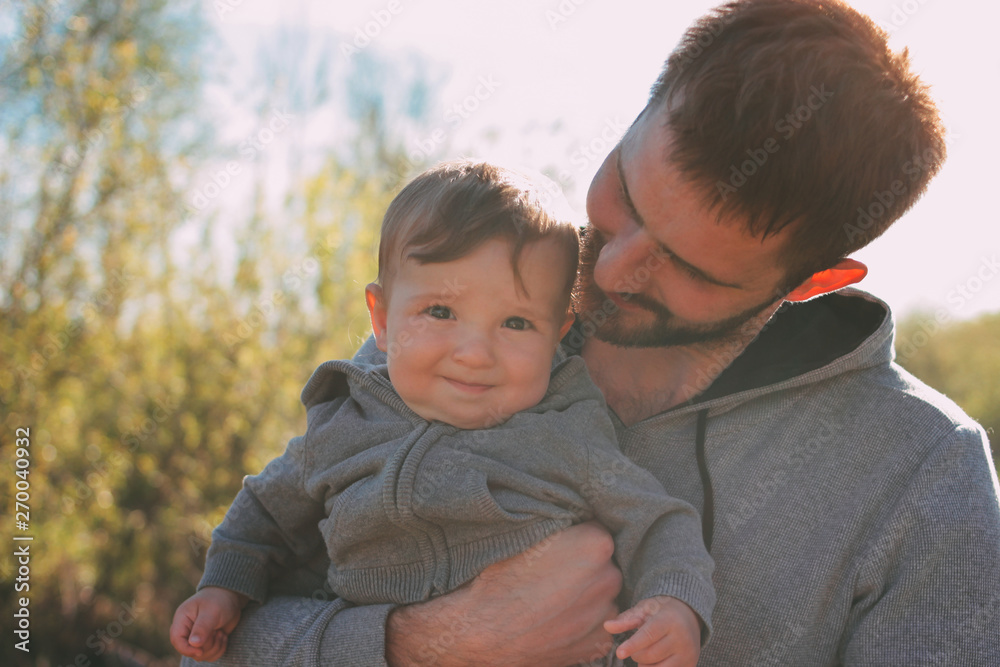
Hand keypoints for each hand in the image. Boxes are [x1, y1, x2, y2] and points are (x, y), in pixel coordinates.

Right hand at [169, 586, 248, 660]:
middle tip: (217, 631)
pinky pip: (211, 655)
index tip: (201, 651)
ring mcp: (197, 637)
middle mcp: (187, 630)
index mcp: (182, 619)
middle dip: (207, 645)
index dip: (186, 649)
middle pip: (190, 650)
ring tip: (220, 632)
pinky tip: (223, 635)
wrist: (231, 597)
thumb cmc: (219, 600)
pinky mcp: (207, 642)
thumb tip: (193, 644)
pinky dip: (220, 648)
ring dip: (215, 647)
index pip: (176, 640)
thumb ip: (202, 628)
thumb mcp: (212, 612)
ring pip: (201, 655)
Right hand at [386, 521, 621, 666]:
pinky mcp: (597, 644)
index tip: (557, 547)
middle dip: (583, 566)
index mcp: (596, 543)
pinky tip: (554, 620)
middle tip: (551, 574)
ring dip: (584, 596)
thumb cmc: (499, 577)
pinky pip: (596, 625)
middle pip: (602, 564)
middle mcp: (610, 578)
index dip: (575, 537)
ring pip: (600, 595)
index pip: (595, 531)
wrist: (480, 630)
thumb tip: (571, 517)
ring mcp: (606, 614)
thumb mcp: (528, 533)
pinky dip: (581, 622)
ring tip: (550, 600)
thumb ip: (560, 524)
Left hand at [603, 595, 700, 666]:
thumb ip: (625, 620)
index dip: (633, 645)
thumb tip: (606, 626)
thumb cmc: (660, 611)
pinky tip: (656, 660)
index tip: (619, 652)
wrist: (689, 615)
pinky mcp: (690, 665)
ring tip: (648, 651)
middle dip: (636, 653)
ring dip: (645, 665)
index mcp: (669, 620)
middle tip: (637, 646)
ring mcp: (688, 654)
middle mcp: (682, 638)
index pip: (648, 635)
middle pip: (649, 655)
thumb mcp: (643, 610)